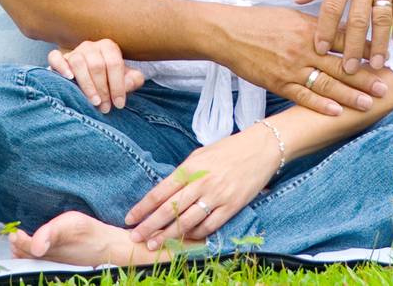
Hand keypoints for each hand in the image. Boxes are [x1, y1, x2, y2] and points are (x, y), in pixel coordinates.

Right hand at [48, 38, 144, 111]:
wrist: (92, 78)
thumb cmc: (110, 79)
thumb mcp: (126, 80)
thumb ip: (133, 80)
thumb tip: (127, 84)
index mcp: (108, 47)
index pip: (114, 63)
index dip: (118, 85)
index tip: (119, 104)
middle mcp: (91, 46)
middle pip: (97, 65)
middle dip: (103, 89)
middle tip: (105, 107)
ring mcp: (74, 51)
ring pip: (78, 62)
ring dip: (86, 84)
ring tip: (94, 101)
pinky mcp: (59, 58)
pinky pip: (55, 57)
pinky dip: (61, 67)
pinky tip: (69, 78)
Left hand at [125, 125, 281, 249]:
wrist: (261, 148)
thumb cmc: (228, 149)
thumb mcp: (201, 154)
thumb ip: (183, 173)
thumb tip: (165, 191)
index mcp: (190, 168)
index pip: (160, 192)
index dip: (143, 208)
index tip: (131, 218)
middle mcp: (201, 183)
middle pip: (169, 210)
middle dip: (149, 226)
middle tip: (135, 237)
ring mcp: (217, 196)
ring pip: (186, 221)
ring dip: (168, 235)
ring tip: (154, 245)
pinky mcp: (232, 206)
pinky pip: (209, 226)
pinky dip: (195, 234)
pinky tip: (186, 239)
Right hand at [221, 7, 387, 115]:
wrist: (228, 33)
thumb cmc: (260, 22)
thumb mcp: (292, 15)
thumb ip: (317, 26)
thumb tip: (341, 31)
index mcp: (310, 28)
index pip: (344, 38)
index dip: (366, 48)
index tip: (385, 56)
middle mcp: (304, 48)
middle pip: (340, 64)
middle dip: (365, 77)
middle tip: (386, 87)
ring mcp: (291, 67)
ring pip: (326, 84)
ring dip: (349, 95)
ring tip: (368, 103)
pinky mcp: (278, 83)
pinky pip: (303, 97)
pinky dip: (320, 106)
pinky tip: (336, 112)